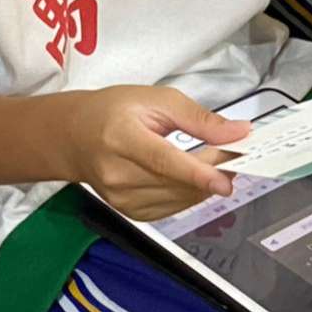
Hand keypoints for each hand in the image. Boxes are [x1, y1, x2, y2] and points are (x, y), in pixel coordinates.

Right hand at [64, 86, 249, 220]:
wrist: (74, 138)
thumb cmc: (112, 112)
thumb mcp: (155, 98)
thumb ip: (198, 118)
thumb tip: (237, 133)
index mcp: (120, 137)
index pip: (162, 161)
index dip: (196, 173)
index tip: (226, 180)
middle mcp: (117, 173)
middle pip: (176, 182)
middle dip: (213, 171)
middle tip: (236, 155)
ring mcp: (120, 198)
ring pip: (179, 199)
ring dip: (205, 184)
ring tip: (218, 163)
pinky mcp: (129, 212)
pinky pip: (172, 208)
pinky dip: (190, 194)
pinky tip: (194, 178)